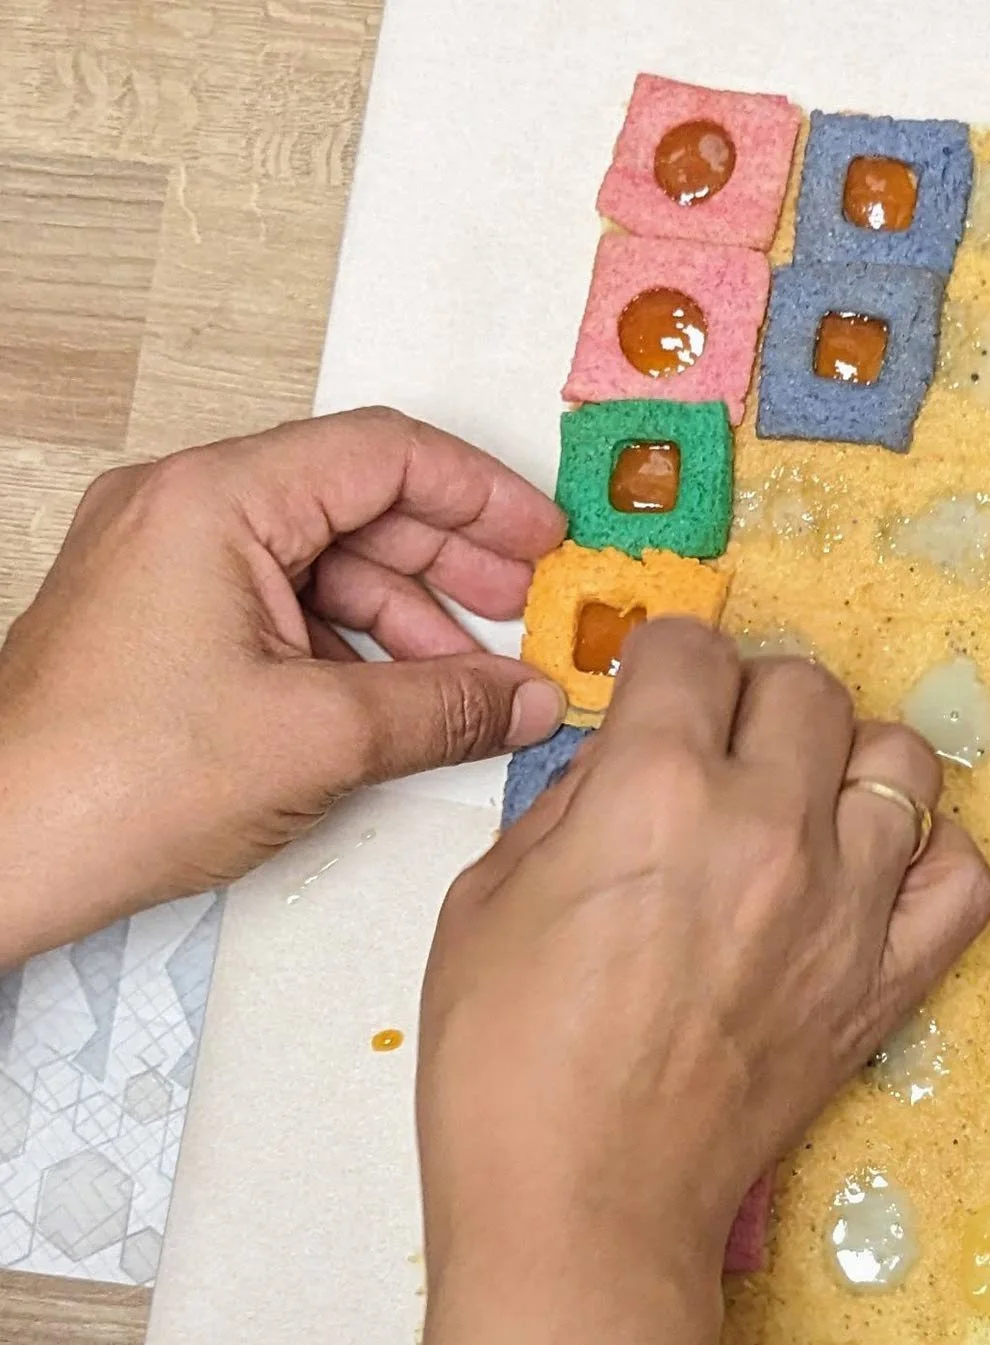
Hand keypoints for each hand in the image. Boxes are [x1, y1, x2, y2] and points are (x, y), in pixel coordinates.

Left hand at [0, 407, 567, 962]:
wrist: (6, 848)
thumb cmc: (113, 781)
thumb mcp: (318, 738)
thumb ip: (441, 708)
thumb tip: (522, 699)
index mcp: (213, 501)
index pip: (381, 454)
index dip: (479, 495)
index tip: (541, 541)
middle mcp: (182, 514)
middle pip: (355, 505)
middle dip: (452, 563)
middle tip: (526, 612)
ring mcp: (166, 568)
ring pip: (321, 566)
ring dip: (407, 623)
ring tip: (471, 686)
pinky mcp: (162, 626)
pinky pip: (281, 612)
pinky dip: (350, 652)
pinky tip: (399, 705)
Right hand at [417, 617, 989, 1344]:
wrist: (584, 1207)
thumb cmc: (505, 1065)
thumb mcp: (488, 895)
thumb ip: (574, 803)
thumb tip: (631, 760)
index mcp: (654, 790)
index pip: (691, 648)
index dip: (662, 671)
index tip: (654, 707)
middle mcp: (767, 827)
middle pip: (805, 688)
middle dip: (753, 707)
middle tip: (720, 763)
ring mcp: (847, 906)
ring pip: (901, 760)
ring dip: (848, 767)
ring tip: (802, 812)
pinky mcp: (890, 981)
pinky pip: (965, 877)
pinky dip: (931, 859)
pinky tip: (875, 877)